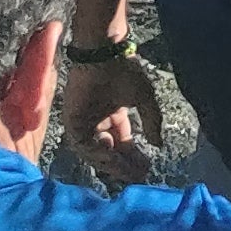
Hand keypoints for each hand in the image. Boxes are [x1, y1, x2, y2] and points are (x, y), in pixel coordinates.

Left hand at [59, 50, 161, 182]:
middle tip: (137, 176)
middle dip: (123, 165)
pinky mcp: (72, 120)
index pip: (123, 143)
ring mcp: (84, 122)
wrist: (104, 54)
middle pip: (109, 151)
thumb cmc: (125, 71)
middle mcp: (97, 122)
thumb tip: (158, 144)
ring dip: (110, 162)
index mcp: (113, 115)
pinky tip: (111, 156)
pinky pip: (82, 144)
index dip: (134, 156)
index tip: (147, 167)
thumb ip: (152, 121)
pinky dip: (96, 152)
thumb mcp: (145, 98)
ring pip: (94, 151)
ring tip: (126, 169)